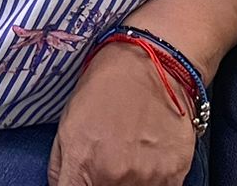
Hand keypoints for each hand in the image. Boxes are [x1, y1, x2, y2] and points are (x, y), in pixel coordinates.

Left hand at [49, 42, 198, 185]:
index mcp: (82, 165)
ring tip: (131, 156)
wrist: (155, 62)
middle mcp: (114, 178)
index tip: (85, 180)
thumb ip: (61, 167)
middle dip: (104, 183)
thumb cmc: (108, 85)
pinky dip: (153, 181)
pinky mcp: (175, 175)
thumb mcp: (67, 123)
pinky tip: (150, 158)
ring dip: (131, 182)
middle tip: (110, 159)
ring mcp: (147, 180)